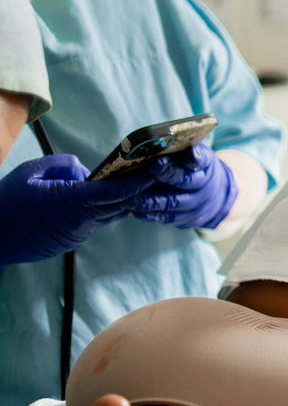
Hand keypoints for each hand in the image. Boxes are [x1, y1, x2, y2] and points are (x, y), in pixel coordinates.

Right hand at [0, 154, 156, 265]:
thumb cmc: (6, 202)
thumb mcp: (32, 171)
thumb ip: (65, 164)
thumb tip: (88, 171)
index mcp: (72, 202)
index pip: (117, 192)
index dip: (139, 180)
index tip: (155, 168)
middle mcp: (81, 222)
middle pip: (121, 204)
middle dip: (139, 188)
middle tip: (155, 171)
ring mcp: (78, 234)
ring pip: (110, 213)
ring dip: (122, 199)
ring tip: (136, 179)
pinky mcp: (73, 240)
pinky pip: (97, 221)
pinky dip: (105, 208)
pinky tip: (109, 195)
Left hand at [129, 145, 238, 230]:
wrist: (214, 195)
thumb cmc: (193, 168)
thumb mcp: (193, 155)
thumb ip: (178, 150)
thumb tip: (150, 145)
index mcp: (206, 163)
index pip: (201, 159)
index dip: (193, 157)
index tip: (186, 151)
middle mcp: (204, 184)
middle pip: (186, 180)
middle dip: (167, 173)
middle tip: (152, 167)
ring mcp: (196, 203)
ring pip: (173, 202)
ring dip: (151, 200)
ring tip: (131, 197)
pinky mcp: (186, 217)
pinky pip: (167, 217)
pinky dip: (151, 214)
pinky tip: (136, 210)